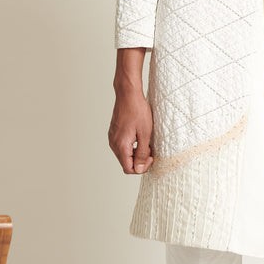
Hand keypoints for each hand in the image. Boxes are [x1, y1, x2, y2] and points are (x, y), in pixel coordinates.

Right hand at [109, 49, 153, 173]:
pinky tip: (139, 137)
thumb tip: (140, 168)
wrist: (128, 94)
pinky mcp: (114, 133)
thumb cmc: (137, 111)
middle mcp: (114, 144)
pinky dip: (131, 146)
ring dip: (136, 153)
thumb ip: (142, 153)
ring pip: (124, 155)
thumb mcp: (145, 134)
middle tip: (151, 150)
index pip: (129, 169)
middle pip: (126, 163)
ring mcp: (112, 138)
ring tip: (146, 142)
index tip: (151, 157)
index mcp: (120, 146)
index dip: (141, 167)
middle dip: (139, 160)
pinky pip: (122, 146)